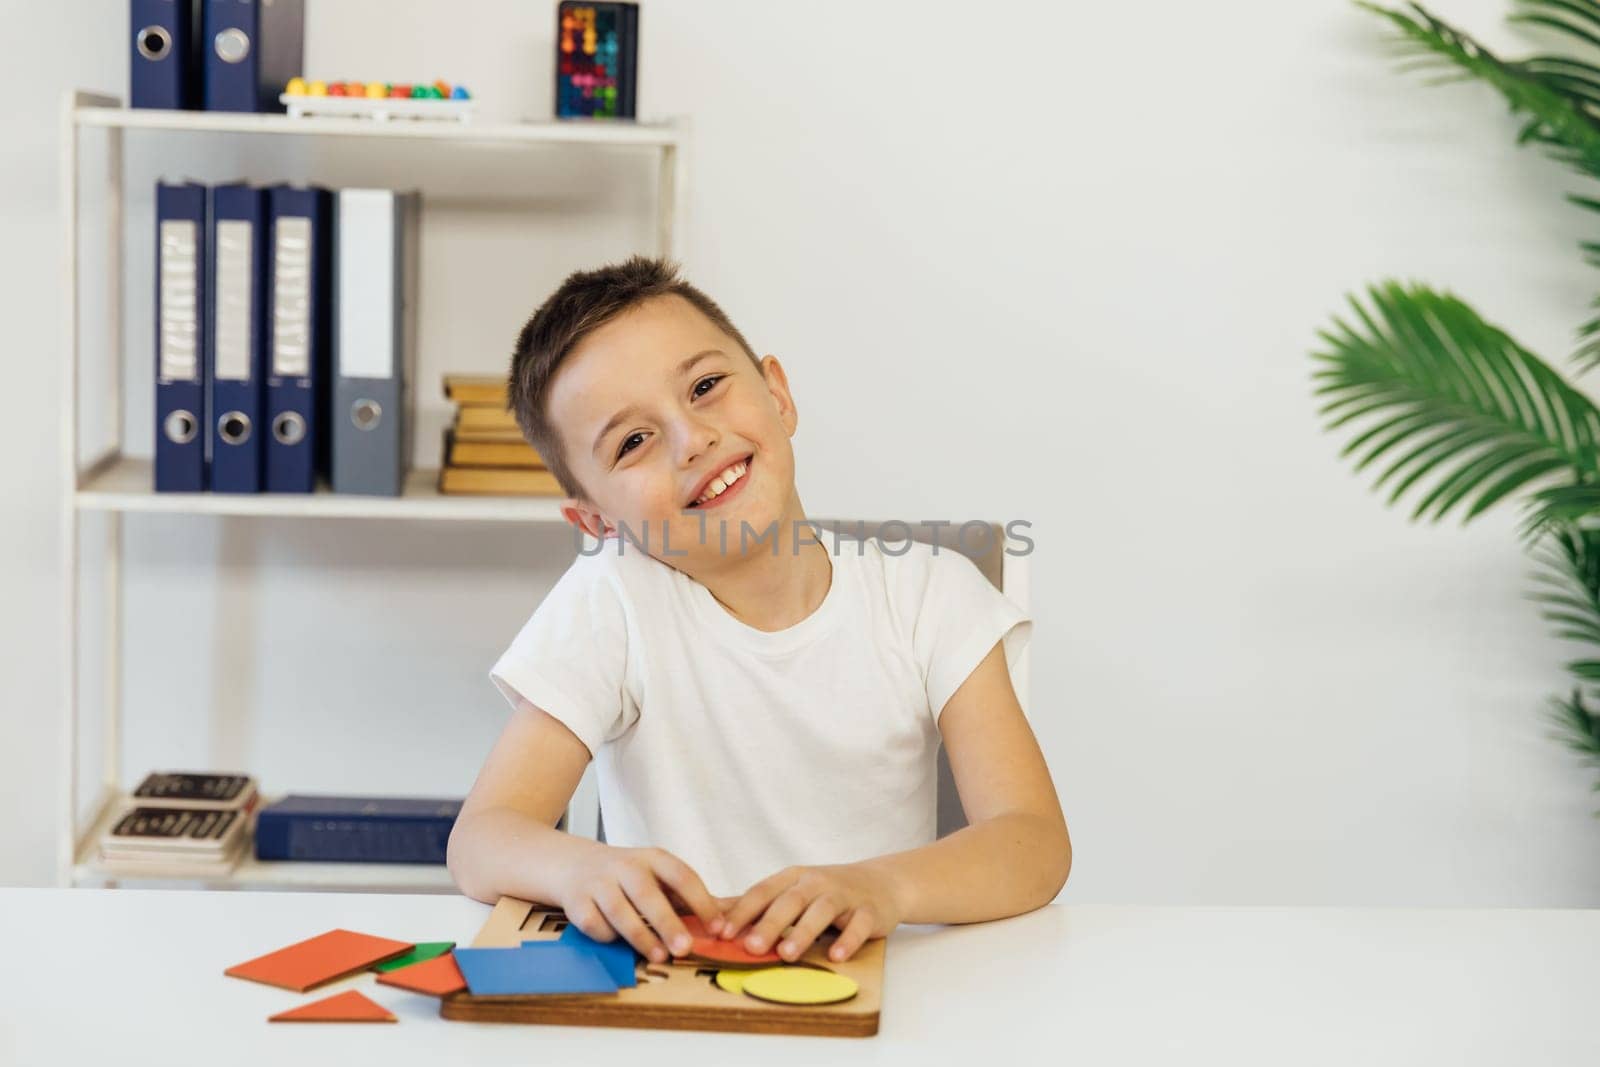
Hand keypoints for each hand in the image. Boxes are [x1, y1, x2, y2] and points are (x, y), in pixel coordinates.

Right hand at [551, 842, 724, 963]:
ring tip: (660, 956)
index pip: (682, 876)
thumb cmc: (628, 877)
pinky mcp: (576, 901)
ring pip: (620, 910)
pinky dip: (608, 936)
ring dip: (641, 935)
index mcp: (653, 858)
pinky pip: (594, 923)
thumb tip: (733, 915)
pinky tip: (619, 943)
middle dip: (668, 923)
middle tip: (687, 948)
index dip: (702, 902)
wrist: (573, 864)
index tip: (719, 928)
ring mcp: (598, 882)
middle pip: (648, 894)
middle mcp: (625, 866)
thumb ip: (689, 896)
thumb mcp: (658, 876)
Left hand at [718, 863, 904, 963]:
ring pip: (822, 910)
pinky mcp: (868, 910)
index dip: (741, 911)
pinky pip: (858, 925)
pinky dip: (848, 940)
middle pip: (789, 900)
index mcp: (792, 878)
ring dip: (803, 932)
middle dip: (768, 923)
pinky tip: (836, 956)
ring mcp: (844, 895)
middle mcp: (816, 882)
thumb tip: (712, 916)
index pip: (762, 891)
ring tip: (786, 954)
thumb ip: (755, 905)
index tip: (721, 932)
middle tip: (749, 947)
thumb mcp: (791, 891)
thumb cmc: (826, 892)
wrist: (881, 883)